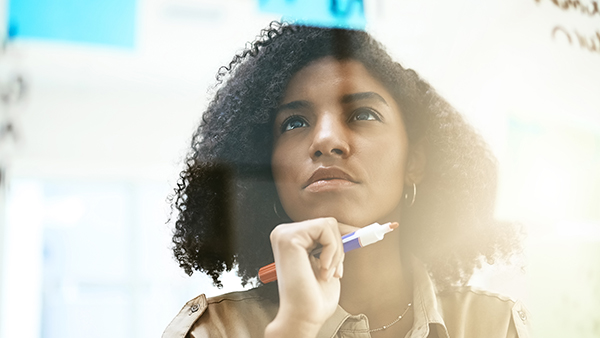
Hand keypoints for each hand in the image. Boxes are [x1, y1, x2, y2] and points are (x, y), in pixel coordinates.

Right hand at [264, 217, 345, 337]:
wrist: (304, 317)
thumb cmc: (314, 298)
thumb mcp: (328, 264)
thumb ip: (332, 246)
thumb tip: (354, 231)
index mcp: (291, 240)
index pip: (322, 226)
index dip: (345, 233)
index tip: (365, 236)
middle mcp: (283, 234)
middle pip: (327, 223)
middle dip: (339, 248)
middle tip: (334, 271)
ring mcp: (284, 234)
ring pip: (328, 225)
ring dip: (336, 252)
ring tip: (326, 273)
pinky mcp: (289, 237)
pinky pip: (325, 229)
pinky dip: (332, 250)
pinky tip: (322, 269)